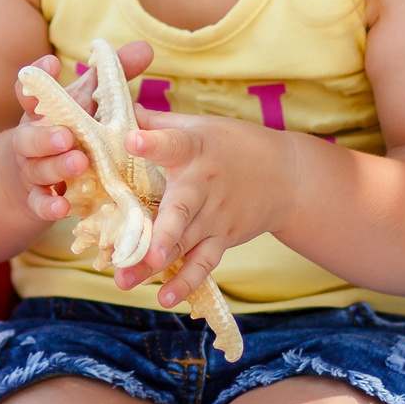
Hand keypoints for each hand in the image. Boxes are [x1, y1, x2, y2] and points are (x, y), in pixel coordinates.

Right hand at [5, 41, 155, 226]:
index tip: (51, 65)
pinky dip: (48, 205)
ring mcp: (31, 171)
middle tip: (67, 134)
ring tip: (78, 163)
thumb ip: (109, 80)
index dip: (38, 78)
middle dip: (45, 135)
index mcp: (40, 113)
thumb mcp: (84, 106)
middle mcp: (30, 140)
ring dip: (55, 166)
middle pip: (28, 136)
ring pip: (37, 168)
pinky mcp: (35, 199)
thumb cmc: (66, 133)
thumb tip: (146, 48)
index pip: (30, 92)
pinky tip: (62, 207)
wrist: (27, 181)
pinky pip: (38, 203)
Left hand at [115, 111, 284, 301]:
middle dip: (162, 231)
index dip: (152, 142)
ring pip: (184, 243)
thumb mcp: (200, 125)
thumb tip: (116, 105)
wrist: (288, 177)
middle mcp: (204, 185)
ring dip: (155, 264)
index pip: (172, 142)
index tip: (132, 141)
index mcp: (194, 149)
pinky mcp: (223, 238)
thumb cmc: (233, 144)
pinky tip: (165, 298)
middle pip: (181, 209)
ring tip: (125, 280)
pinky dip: (186, 281)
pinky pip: (203, 263)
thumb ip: (158, 121)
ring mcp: (216, 216)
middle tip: (142, 251)